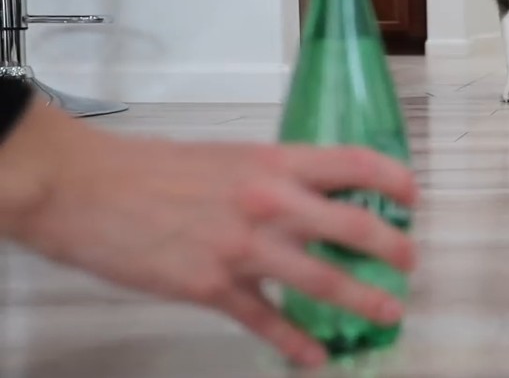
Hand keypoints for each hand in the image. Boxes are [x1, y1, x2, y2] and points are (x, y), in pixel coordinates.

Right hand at [0, 102, 417, 367]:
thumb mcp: (230, 157)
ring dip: (364, 300)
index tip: (412, 196)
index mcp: (274, 162)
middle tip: (409, 262)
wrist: (89, 190)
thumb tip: (314, 195)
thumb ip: (275, 176)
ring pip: (323, 280)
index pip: (354, 164)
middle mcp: (270, 203)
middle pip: (354, 227)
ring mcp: (244, 249)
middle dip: (393, 249)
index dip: (394, 180)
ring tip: (389, 313)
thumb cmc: (155, 169)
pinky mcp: (214, 288)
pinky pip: (268, 322)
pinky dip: (296, 343)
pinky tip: (316, 358)